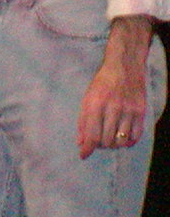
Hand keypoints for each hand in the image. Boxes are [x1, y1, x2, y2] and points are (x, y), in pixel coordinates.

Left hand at [77, 15, 153, 157]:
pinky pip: (136, 136)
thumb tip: (81, 142)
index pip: (92, 134)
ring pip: (121, 140)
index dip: (88, 148)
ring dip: (114, 144)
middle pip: (107, 140)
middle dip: (101, 145)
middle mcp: (112, 108)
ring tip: (110, 138)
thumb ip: (83, 120)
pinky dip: (128, 141)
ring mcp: (128, 111)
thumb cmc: (102, 83)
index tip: (83, 155)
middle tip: (99, 141)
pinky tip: (123, 138)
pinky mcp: (141, 112)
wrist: (124, 67)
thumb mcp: (87, 98)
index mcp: (95, 104)